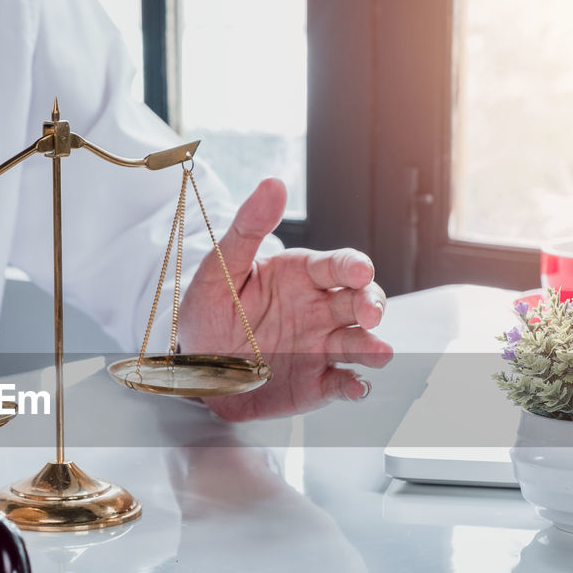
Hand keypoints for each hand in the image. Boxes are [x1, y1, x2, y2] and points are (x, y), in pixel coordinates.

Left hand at [179, 178, 392, 420]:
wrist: (193, 364)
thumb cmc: (208, 310)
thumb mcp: (220, 268)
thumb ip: (248, 229)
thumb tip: (272, 184)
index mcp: (301, 276)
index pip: (338, 266)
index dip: (354, 267)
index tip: (359, 272)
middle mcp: (318, 310)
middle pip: (360, 302)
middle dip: (372, 304)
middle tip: (369, 313)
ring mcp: (319, 346)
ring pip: (359, 343)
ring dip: (373, 347)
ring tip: (379, 353)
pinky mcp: (315, 382)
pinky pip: (341, 383)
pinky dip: (354, 386)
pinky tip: (356, 388)